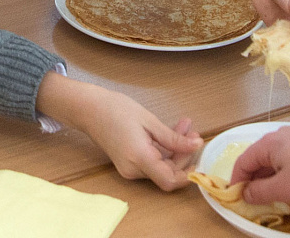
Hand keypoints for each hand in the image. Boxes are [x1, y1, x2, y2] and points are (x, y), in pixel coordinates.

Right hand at [37, 74, 202, 190]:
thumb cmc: (117, 110)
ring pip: (161, 166)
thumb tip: (196, 145)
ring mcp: (129, 168)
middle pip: (168, 172)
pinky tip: (171, 131)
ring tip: (184, 126)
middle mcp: (133, 169)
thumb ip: (174, 138)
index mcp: (139, 159)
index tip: (199, 157)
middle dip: (184, 153)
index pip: (169, 180)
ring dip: (175, 148)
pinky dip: (164, 149)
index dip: (187, 174)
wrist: (90, 109)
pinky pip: (152, 161)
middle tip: (192, 131)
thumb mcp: (150, 121)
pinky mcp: (128, 163)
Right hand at [231, 127, 289, 237]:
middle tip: (255, 200)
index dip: (237, 181)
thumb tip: (246, 193)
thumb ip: (259, 192)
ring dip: (270, 177)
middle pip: (258, 158)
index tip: (237, 198)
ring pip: (275, 159)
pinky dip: (284, 172)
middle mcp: (280, 135)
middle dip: (254, 180)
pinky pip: (289, 157)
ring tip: (275, 195)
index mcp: (268, 143)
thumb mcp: (282, 188)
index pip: (243, 161)